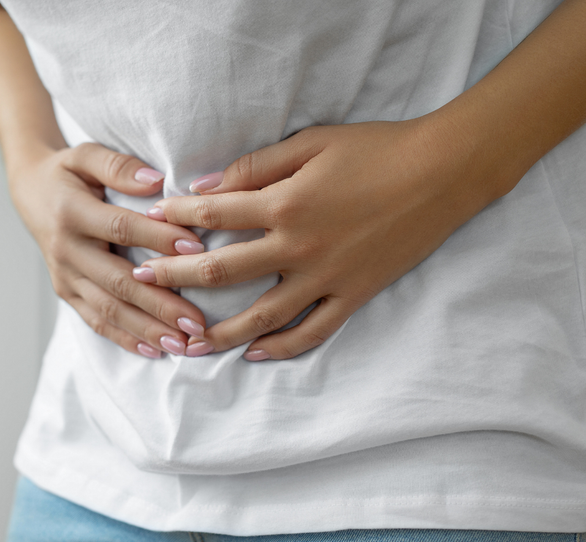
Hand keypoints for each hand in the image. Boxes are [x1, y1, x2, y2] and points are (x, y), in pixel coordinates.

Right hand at [9, 142, 207, 357]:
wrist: (29, 193)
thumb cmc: (67, 172)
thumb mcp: (86, 155)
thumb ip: (118, 166)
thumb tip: (156, 182)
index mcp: (71, 213)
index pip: (122, 228)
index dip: (158, 239)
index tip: (196, 250)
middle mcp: (65, 250)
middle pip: (118, 281)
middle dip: (160, 305)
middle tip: (197, 322)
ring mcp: (64, 276)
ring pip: (108, 309)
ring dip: (147, 329)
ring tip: (183, 345)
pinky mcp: (65, 293)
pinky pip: (95, 321)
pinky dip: (124, 338)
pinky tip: (154, 350)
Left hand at [138, 118, 510, 359]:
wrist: (443, 173)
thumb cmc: (376, 149)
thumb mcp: (311, 143)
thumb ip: (255, 166)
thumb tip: (205, 186)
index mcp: (284, 203)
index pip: (213, 215)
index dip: (177, 217)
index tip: (150, 222)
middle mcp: (298, 247)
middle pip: (222, 270)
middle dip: (175, 276)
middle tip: (141, 283)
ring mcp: (326, 277)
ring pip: (261, 315)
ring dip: (218, 330)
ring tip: (185, 343)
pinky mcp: (353, 294)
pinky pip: (312, 331)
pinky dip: (282, 347)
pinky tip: (254, 354)